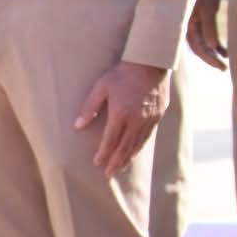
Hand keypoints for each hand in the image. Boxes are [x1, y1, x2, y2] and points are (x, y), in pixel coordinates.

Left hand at [74, 62, 169, 176]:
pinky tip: (134, 151)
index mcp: (121, 113)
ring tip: (120, 168)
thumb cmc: (122, 73)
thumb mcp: (101, 87)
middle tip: (108, 174)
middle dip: (116, 162)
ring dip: (128, 157)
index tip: (97, 162)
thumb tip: (77, 126)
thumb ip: (89, 108)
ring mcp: (149, 118)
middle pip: (125, 146)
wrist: (151, 63)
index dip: (103, 153)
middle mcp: (137, 119)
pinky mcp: (158, 115)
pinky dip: (140, 146)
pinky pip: (148, 135)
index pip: (110, 139)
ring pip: (138, 143)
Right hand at [185, 0, 226, 70]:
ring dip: (213, 54)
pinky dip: (215, 45)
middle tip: (224, 69)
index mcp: (186, 27)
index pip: (198, 48)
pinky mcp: (200, 24)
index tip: (221, 65)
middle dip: (211, 60)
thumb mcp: (208, 9)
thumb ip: (209, 27)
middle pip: (199, 49)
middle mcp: (188, 29)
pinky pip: (207, 38)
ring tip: (225, 63)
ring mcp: (193, 27)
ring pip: (203, 45)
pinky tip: (224, 52)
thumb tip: (213, 47)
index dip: (209, 59)